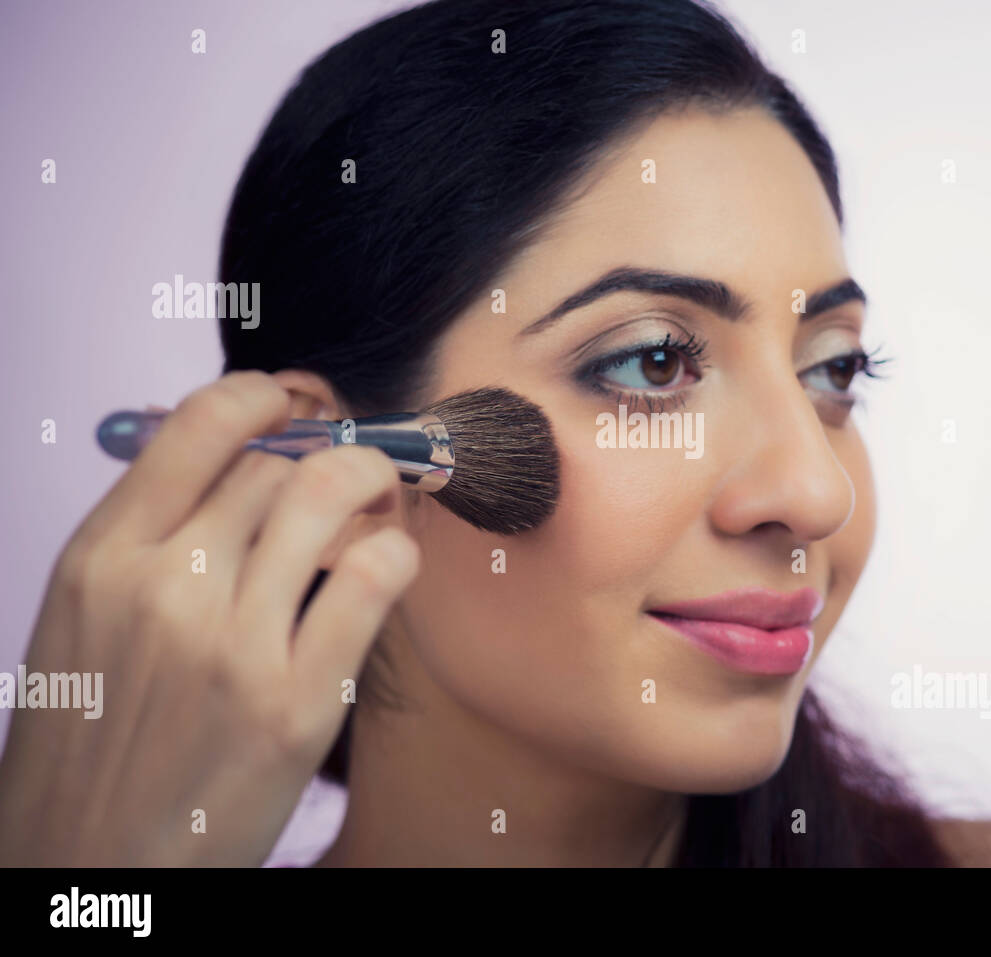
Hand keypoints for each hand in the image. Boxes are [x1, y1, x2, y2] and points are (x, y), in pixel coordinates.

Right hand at [0, 370, 417, 864]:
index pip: (199, 424)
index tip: (291, 402)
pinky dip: (396, 551)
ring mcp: (233, 645)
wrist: (84, 863)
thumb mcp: (86, 618)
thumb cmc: (94, 736)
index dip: (262, 397)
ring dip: (373, 483)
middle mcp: (165, 588)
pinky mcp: (296, 703)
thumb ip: (151, 535)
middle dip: (330, 451)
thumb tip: (239, 457)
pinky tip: (389, 564)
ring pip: (330, 496)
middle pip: (280, 462)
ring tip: (380, 502)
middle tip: (355, 467)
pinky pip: (371, 577)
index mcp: (102, 557)